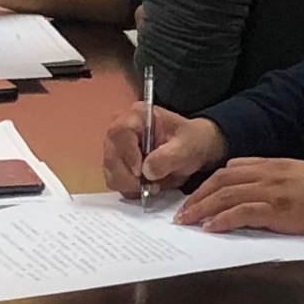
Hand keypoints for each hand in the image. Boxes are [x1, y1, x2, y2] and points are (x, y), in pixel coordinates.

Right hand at [102, 106, 223, 193]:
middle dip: (127, 176)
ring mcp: (117, 145)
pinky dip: (127, 188)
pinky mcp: (118, 162)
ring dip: (128, 184)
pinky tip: (144, 187)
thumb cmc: (191, 142)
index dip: (127, 153)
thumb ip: (168, 158)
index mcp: (138, 115)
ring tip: (150, 187)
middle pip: (111, 153)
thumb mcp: (186, 147)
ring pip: (109, 169)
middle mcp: (122, 127)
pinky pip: (113, 179)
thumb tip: (146, 172)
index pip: (121, 131)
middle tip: (149, 187)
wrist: (194, 149)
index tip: (140, 171)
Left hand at [175, 159, 303, 234]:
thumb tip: (251, 192)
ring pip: (225, 195)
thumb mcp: (295, 175)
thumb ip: (271, 179)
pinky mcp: (277, 209)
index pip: (228, 168)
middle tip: (180, 212)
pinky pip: (242, 212)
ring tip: (186, 222)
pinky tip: (210, 228)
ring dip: (201, 209)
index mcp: (269, 164)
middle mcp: (265, 173)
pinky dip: (222, 219)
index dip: (207, 183)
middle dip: (196, 196)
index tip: (193, 196)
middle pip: (219, 180)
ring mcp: (270, 190)